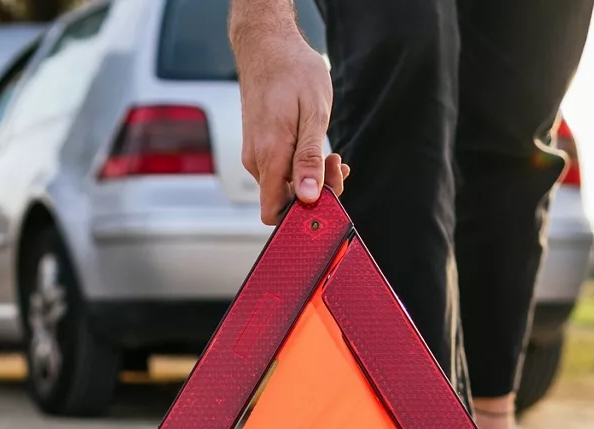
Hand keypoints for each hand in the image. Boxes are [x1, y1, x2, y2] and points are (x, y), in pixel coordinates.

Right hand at [236, 32, 348, 224]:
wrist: (267, 47)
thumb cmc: (292, 72)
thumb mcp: (314, 114)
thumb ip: (309, 159)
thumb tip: (308, 196)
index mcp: (269, 155)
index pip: (274, 212)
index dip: (301, 215)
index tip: (327, 196)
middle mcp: (256, 160)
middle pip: (283, 200)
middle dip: (315, 191)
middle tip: (338, 165)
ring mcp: (255, 155)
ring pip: (284, 185)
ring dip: (310, 178)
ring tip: (331, 154)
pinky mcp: (258, 148)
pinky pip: (280, 171)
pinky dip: (301, 167)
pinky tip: (318, 151)